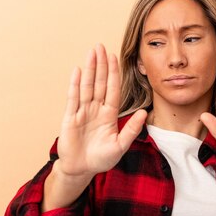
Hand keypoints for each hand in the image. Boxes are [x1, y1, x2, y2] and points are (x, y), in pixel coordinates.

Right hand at [56, 44, 146, 178]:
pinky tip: (78, 71)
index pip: (112, 89)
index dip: (113, 73)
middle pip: (99, 83)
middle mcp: (96, 110)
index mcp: (109, 115)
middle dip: (101, 65)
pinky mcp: (70, 118)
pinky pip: (73, 98)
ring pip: (87, 86)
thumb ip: (131, 129)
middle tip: (100, 46)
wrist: (81, 169)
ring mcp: (82, 112)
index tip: (114, 57)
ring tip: (91, 52)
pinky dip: (76, 84)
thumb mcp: (120, 146)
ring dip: (89, 69)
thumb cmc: (101, 159)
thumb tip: (144, 113)